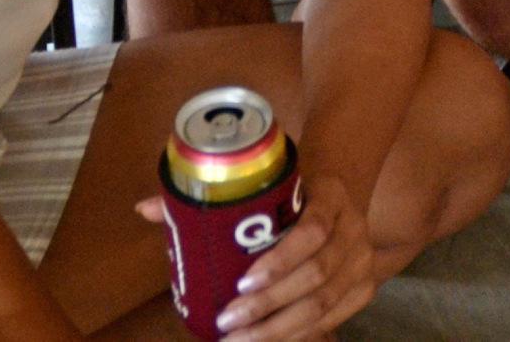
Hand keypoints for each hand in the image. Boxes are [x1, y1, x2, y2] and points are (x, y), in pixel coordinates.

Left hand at [136, 173, 373, 340]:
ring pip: (322, 307)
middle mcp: (354, 230)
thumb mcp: (264, 183)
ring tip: (237, 341)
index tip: (240, 283)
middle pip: (315, 277)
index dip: (279, 262)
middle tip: (226, 323)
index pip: (311, 232)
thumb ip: (210, 197)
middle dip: (268, 307)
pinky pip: (329, 322)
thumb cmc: (289, 191)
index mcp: (332, 195)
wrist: (339, 192)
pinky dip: (295, 336)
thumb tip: (145, 208)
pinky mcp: (363, 290)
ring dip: (277, 331)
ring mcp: (363, 263)